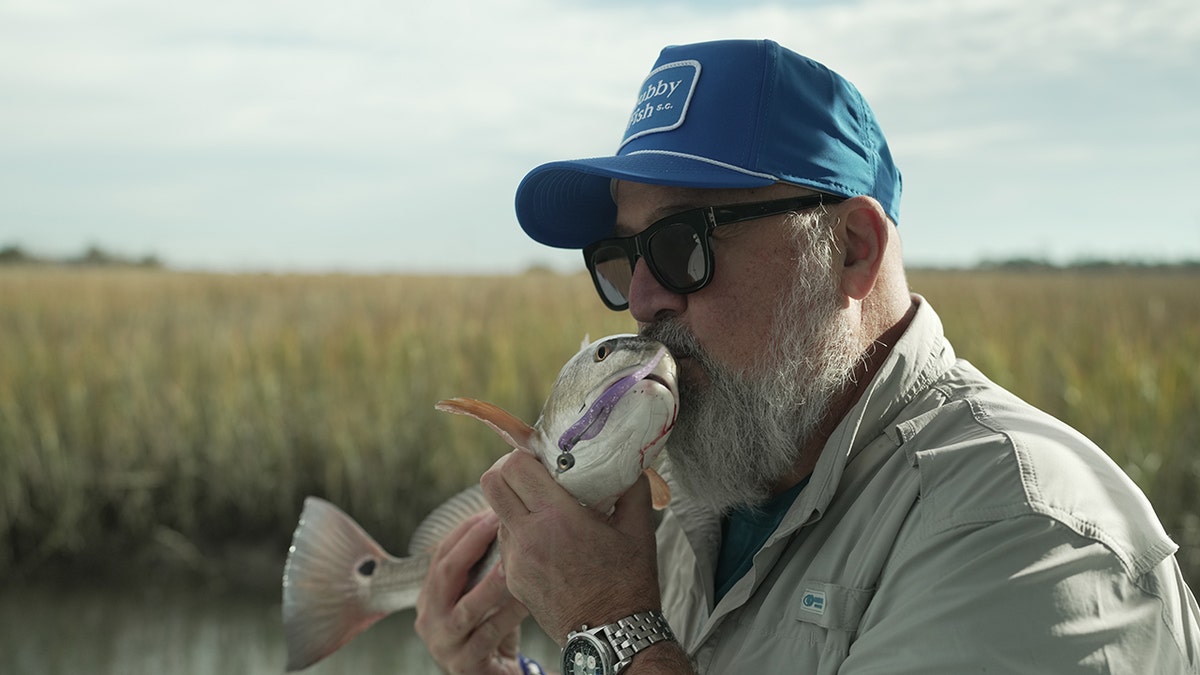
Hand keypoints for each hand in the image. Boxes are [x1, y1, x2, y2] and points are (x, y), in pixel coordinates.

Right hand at [414, 509, 529, 674]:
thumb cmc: (491, 631)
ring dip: (492, 582)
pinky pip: (489, 634)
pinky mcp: (463, 665)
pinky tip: (526, 599)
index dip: (465, 531)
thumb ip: (485, 568)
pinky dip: (508, 614)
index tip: (490, 510)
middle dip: (472, 544)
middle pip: (445, 574)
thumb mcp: (481, 597)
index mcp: (429, 598)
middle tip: (497, 522)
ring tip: (512, 560)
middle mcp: (429, 620)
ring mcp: (443, 644)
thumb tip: (505, 520)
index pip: (440, 555)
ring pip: (467, 608)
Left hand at [481, 450, 661, 642]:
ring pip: (496, 513)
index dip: (524, 454)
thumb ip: (632, 488)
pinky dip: (519, 532)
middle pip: (491, 484)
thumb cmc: (628, 583)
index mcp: (557, 518)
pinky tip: (547, 541)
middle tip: (532, 474)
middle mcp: (528, 537)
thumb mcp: (639, 529)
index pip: (514, 467)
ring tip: (545, 511)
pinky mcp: (513, 580)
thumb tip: (631, 464)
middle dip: (507, 471)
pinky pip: (505, 542)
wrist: (612, 636)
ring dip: (514, 503)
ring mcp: (516, 561)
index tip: (543, 457)